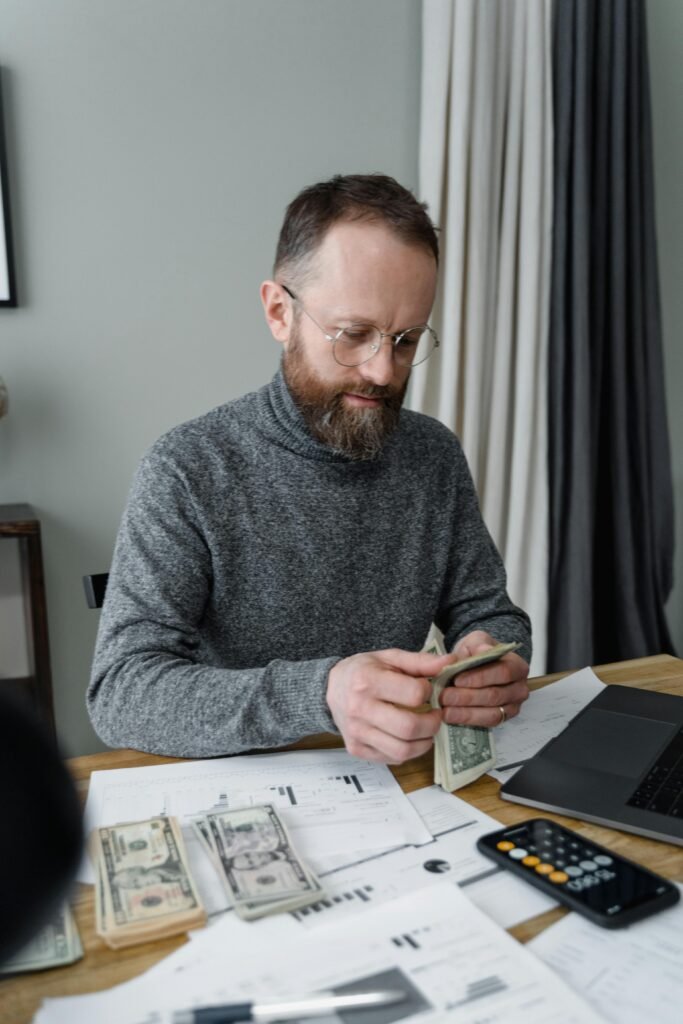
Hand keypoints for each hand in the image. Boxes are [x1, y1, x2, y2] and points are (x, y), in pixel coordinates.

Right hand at [326, 648, 453, 763]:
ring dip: (424, 742)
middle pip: (409, 727)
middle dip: (433, 724)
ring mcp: (357, 732)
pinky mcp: (356, 749)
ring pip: (402, 750)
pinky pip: (391, 758)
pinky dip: (407, 751)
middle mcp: (360, 709)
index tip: (427, 690)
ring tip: (426, 730)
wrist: (330, 688)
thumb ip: (420, 662)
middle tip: (436, 715)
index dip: (429, 693)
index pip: (414, 694)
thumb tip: (451, 663)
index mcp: (368, 681)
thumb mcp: (390, 658)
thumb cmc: (364, 671)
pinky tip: (408, 737)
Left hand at [439, 630, 528, 727]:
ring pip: (492, 713)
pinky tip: (452, 717)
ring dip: (466, 713)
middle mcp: (519, 688)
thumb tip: (482, 651)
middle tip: (444, 696)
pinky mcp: (503, 719)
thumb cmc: (477, 653)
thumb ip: (479, 645)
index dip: (479, 677)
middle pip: (495, 695)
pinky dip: (469, 721)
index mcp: (517, 666)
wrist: (474, 664)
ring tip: (445, 710)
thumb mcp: (476, 641)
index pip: (502, 672)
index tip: (457, 679)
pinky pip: (488, 724)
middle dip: (467, 697)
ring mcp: (513, 706)